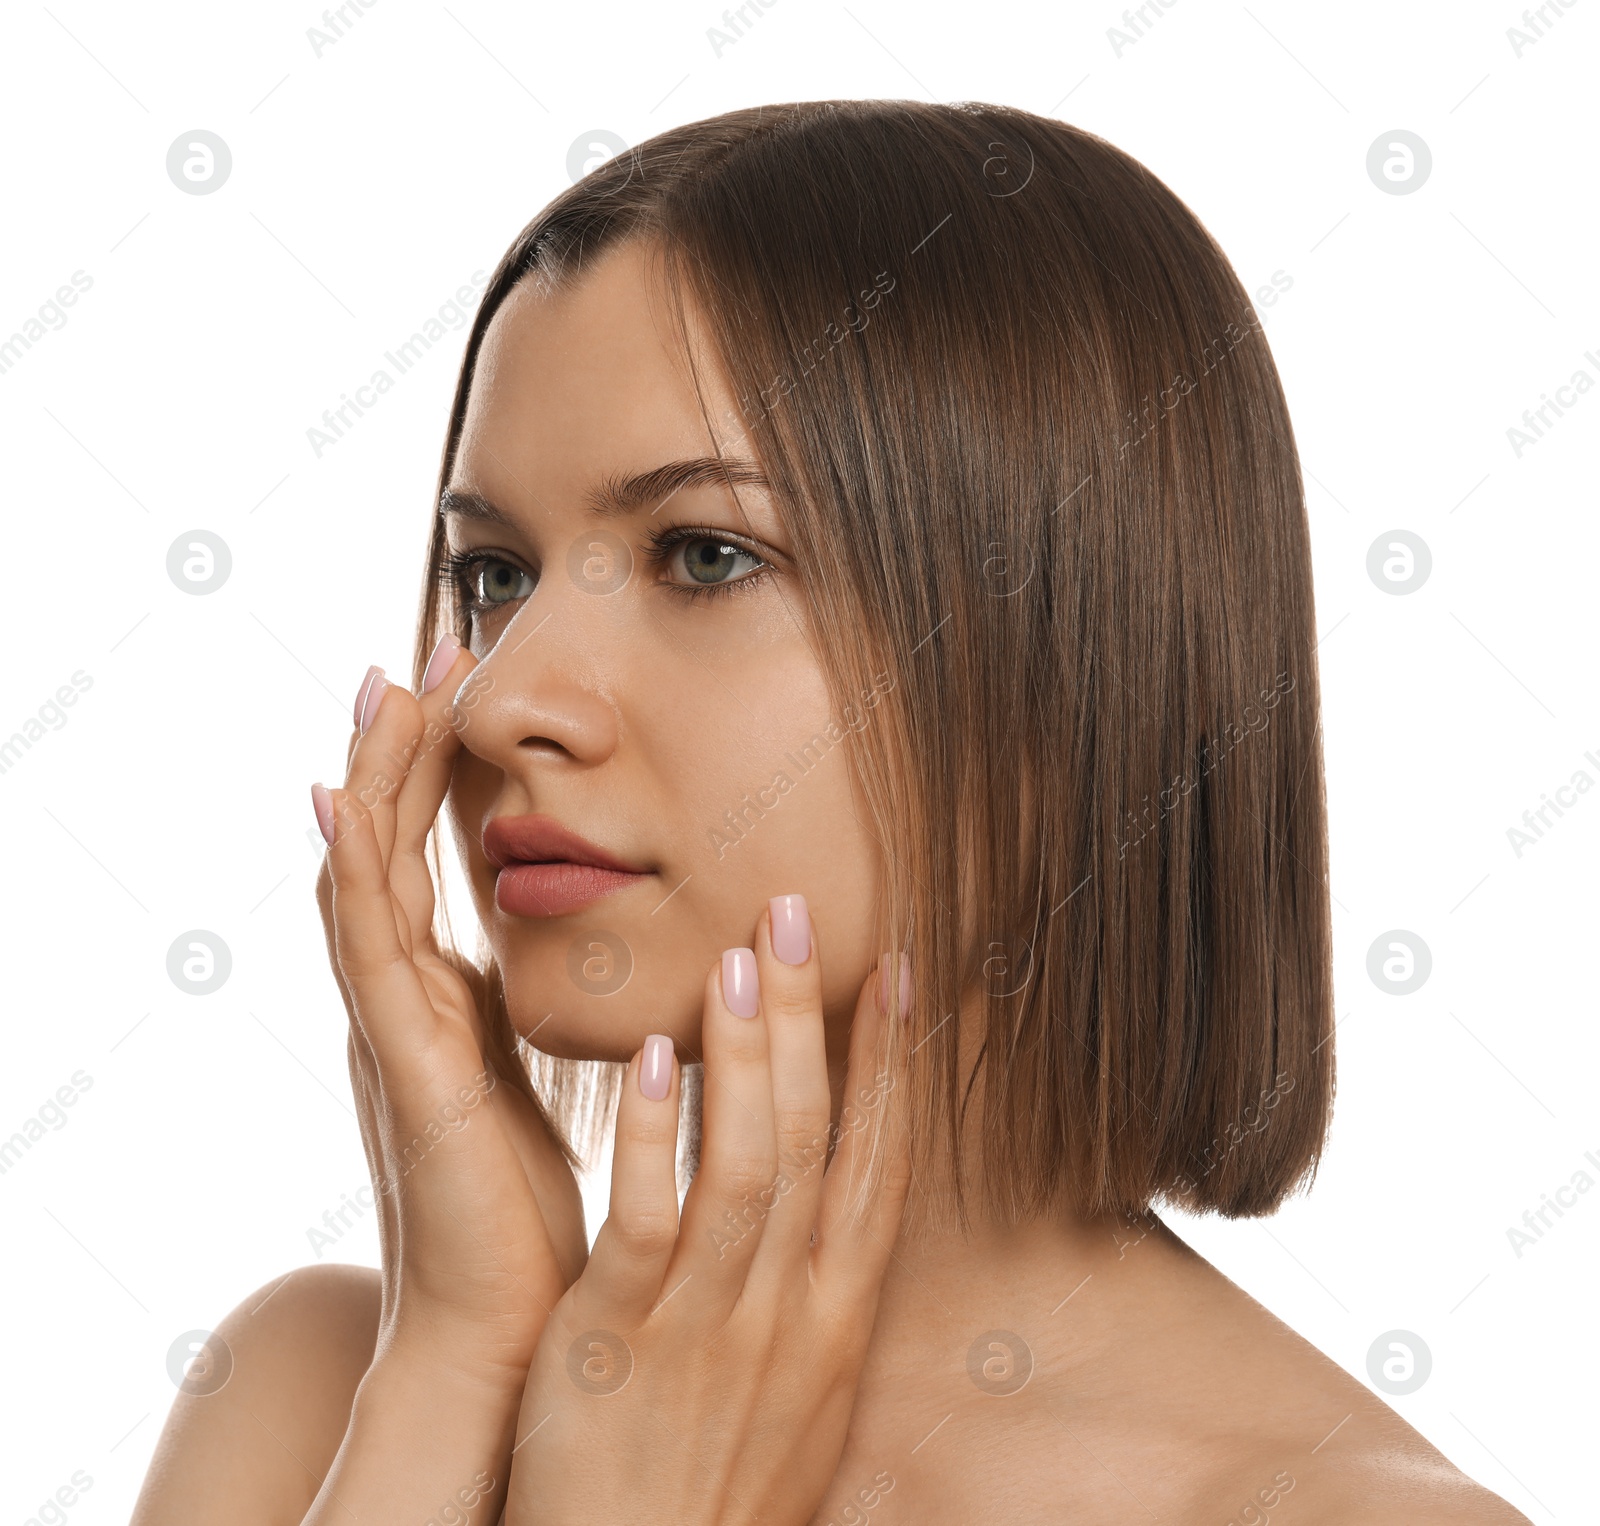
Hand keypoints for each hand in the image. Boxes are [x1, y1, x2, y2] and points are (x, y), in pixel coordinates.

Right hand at [313, 639, 587, 1391]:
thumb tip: (568, 939)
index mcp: (441, 997)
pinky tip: (341, 805)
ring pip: (365, 874)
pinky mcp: (398, 1063)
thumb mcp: (532, 1074)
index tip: (459, 680)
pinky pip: (365, 948)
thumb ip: (533, 1005)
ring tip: (385, 684)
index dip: (433, 768)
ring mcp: (389, 1026)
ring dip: (373, 778)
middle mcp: (402, 998)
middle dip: (400, 744)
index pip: (425, 856)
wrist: (501, 1319)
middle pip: (386, 842)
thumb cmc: (524, 1203)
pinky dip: (352, 872)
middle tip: (423, 646)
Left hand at [504, 895, 912, 1525]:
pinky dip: (656, 1135)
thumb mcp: (803, 1402)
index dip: (890, 1060)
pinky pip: (647, 1221)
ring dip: (747, 1052)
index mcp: (839, 1320)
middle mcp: (790, 1312)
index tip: (893, 972)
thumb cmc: (718, 1494)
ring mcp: (707, 1326)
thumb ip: (815, 1298)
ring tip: (741, 955)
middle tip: (797, 911)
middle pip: (815, 1138)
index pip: (879, 1162)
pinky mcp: (617, 1341)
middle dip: (812, 1019)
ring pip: (746, 1164)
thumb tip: (836, 1215)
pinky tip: (658, 1060)